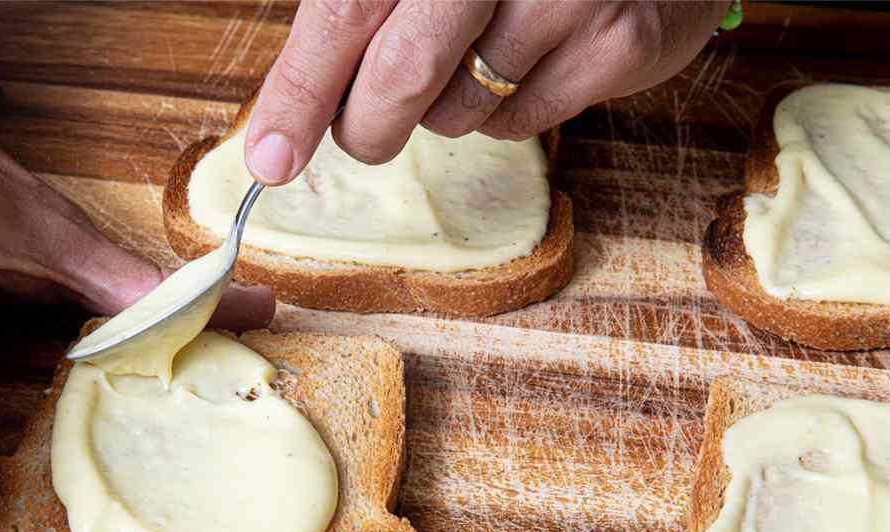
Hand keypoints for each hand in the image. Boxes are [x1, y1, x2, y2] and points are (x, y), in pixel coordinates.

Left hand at [244, 0, 724, 181]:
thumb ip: (353, 15)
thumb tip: (283, 125)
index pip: (344, 7)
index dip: (302, 91)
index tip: (272, 158)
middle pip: (400, 75)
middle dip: (367, 127)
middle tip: (365, 133)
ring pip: (458, 111)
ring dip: (444, 111)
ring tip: (473, 58)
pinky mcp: (617, 39)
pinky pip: (521, 123)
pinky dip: (506, 114)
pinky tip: (528, 62)